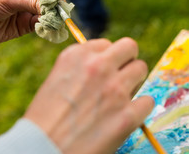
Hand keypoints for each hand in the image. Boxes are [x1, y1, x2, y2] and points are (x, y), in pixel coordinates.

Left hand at [0, 0, 64, 44]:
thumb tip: (54, 8)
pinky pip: (41, 26)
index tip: (60, 2)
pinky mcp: (25, 25)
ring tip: (54, 25)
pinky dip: (47, 28)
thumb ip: (31, 3)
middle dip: (57, 7)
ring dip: (53, 19)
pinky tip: (47, 30)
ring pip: (48, 14)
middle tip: (60, 16)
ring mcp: (28, 11)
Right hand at [24, 38, 153, 153]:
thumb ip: (81, 69)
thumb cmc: (45, 119)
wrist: (41, 149)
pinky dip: (140, 108)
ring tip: (122, 97)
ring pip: (141, 68)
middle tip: (123, 75)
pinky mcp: (127, 115)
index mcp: (76, 56)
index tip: (105, 70)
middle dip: (127, 60)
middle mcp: (97, 66)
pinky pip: (147, 101)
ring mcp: (115, 89)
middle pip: (129, 47)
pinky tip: (127, 116)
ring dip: (134, 81)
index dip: (107, 58)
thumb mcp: (57, 80)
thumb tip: (105, 65)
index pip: (106, 44)